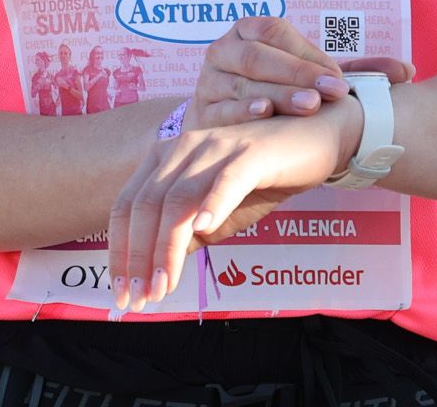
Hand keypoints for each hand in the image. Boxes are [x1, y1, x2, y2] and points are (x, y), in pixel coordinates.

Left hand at [107, 103, 363, 312]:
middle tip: (139, 299)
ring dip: (165, 247)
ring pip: (177, 199)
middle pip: (145, 205)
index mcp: (167, 158)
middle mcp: (183, 147)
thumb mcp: (218, 210)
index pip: (128, 205)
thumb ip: (187, 233)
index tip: (120, 292)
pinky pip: (226, 180)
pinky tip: (204, 231)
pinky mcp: (251, 153)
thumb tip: (157, 270)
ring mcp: (216, 147)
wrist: (316, 137)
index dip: (119, 250)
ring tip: (164, 286)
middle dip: (137, 257)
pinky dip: (212, 205)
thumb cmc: (264, 177)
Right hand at [190, 14, 413, 127]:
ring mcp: (208, 82)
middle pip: (258, 57)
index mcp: (249, 30)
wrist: (230, 134)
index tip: (339, 80)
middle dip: (296, 75)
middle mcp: (223, 50)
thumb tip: (408, 71)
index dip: (308, 54)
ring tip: (306, 107)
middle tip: (329, 94)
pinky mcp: (200, 113)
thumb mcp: (314, 81)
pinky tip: (265, 116)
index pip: (276, 32)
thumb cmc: (278, 97)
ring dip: (276, 95)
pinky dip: (243, 113)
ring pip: (242, 84)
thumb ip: (356, 74)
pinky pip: (221, 110)